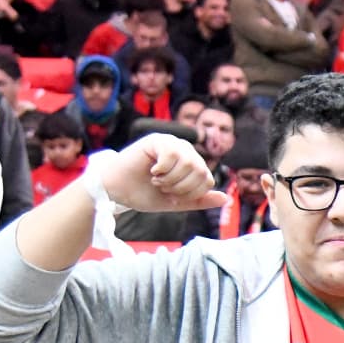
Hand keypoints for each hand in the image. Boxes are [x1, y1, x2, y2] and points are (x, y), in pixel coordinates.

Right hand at [98, 135, 227, 213]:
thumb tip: (226, 198)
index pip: (208, 180)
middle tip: (162, 187)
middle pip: (201, 171)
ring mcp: (172, 143)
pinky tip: (152, 170)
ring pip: (189, 163)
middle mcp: (185, 151)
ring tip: (157, 180)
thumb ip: (200, 200)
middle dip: (181, 187)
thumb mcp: (177, 202)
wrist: (117, 191)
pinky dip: (163, 169)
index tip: (172, 195)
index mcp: (192, 164)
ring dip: (171, 179)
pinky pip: (173, 154)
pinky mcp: (158, 140)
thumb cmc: (144, 194)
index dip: (191, 193)